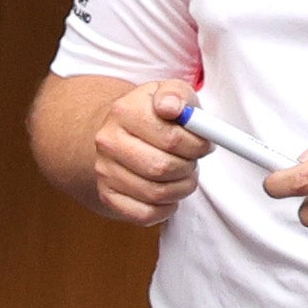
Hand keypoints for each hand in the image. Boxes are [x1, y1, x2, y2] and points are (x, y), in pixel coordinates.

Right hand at [84, 80, 210, 229]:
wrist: (119, 132)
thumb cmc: (154, 114)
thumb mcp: (170, 93)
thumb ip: (177, 95)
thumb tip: (172, 107)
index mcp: (124, 111)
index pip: (172, 138)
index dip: (197, 145)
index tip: (203, 143)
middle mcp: (108, 142)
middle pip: (162, 168)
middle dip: (188, 168)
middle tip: (192, 161)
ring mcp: (104, 170)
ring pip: (156, 193)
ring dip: (181, 188)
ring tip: (183, 176)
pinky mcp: (107, 195)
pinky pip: (144, 214)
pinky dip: (165, 209)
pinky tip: (169, 194)